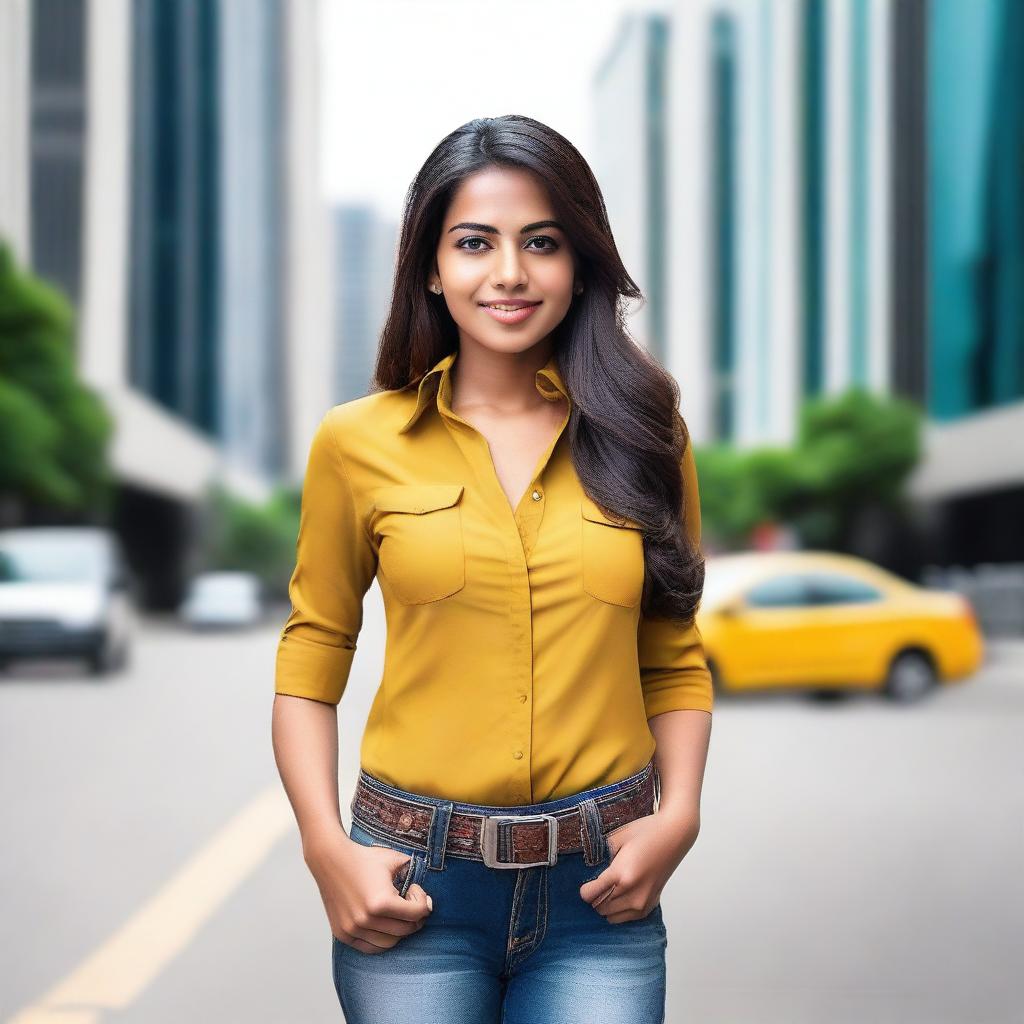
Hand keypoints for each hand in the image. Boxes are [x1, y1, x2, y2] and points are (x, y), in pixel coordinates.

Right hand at [305, 831, 432, 953]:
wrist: (330, 859)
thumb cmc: (362, 857)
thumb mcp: (393, 859)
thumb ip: (413, 873)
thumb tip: (428, 897)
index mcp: (381, 902)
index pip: (416, 914)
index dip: (423, 902)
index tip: (416, 890)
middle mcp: (366, 920)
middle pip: (405, 930)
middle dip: (415, 917)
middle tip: (412, 903)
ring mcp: (353, 929)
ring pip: (389, 943)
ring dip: (399, 931)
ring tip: (397, 913)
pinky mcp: (343, 934)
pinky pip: (370, 948)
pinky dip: (382, 940)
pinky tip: (384, 924)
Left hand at [579, 809, 699, 923]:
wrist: (674, 835)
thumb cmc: (646, 832)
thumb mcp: (616, 838)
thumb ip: (599, 856)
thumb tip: (587, 869)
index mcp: (622, 875)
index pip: (590, 895)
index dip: (585, 889)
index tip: (587, 882)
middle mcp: (633, 894)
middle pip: (599, 908)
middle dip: (594, 897)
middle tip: (598, 883)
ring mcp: (643, 903)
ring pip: (610, 916)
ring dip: (606, 905)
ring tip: (610, 888)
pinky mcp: (650, 906)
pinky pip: (625, 918)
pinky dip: (618, 910)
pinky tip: (622, 894)